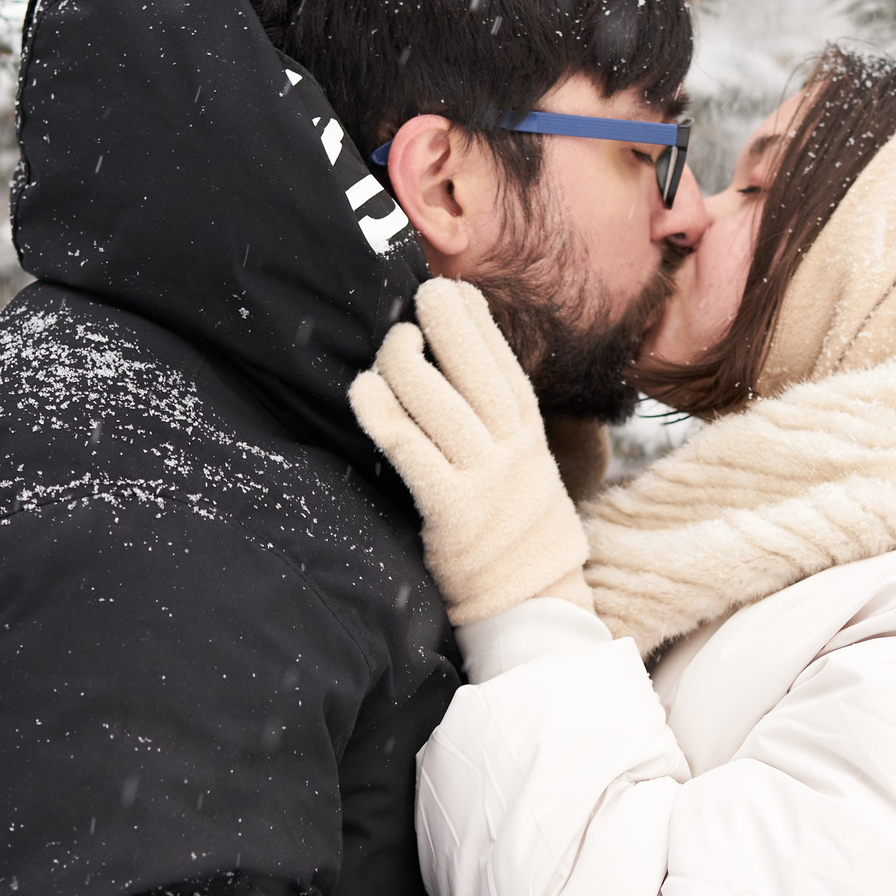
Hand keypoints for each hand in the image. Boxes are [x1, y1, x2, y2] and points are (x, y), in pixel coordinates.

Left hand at [349, 278, 595, 625]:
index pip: (505, 362)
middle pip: (476, 366)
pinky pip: (409, 446)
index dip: (478, 321)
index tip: (455, 291)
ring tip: (391, 345)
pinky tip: (364, 389)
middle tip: (421, 294)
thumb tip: (463, 373)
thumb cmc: (515, 531)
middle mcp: (511, 447)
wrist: (531, 604)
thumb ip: (500, 423)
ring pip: (437, 398)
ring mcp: (483, 476)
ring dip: (405, 360)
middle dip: (447, 320)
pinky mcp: (451, 507)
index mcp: (530, 433)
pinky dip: (382, 411)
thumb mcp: (526, 466)